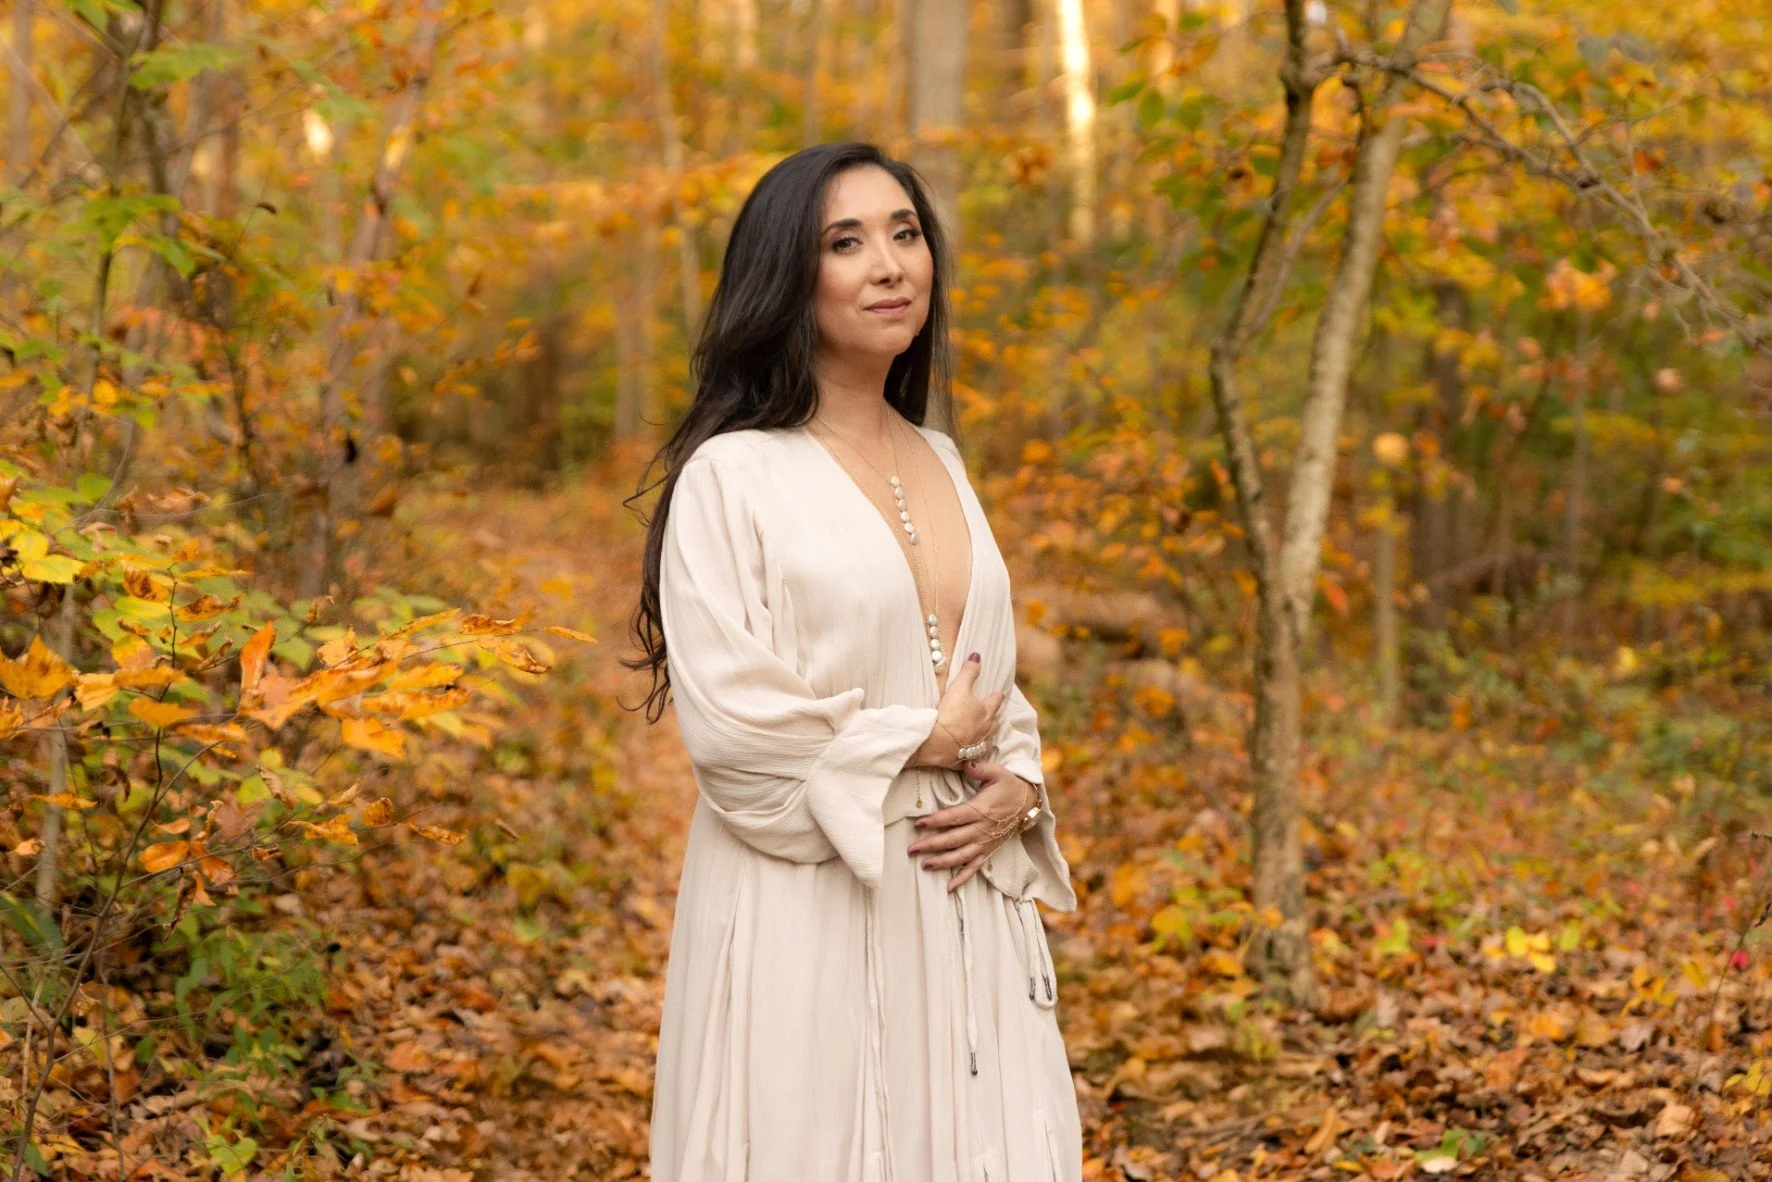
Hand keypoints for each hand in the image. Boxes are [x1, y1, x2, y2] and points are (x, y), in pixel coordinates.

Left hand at [906, 759, 1037, 892]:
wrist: (1028, 802)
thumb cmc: (1009, 785)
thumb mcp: (997, 772)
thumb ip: (979, 768)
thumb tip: (965, 763)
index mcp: (981, 810)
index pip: (954, 817)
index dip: (936, 821)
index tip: (918, 824)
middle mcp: (982, 829)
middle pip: (953, 840)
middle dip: (931, 845)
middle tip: (912, 850)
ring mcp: (985, 842)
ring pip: (961, 856)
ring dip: (942, 863)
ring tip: (924, 865)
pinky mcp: (988, 850)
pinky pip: (974, 867)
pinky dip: (962, 878)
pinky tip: (949, 888)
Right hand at [908, 652, 1003, 769]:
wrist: (938, 742)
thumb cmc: (950, 713)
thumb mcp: (958, 688)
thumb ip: (969, 672)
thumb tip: (977, 655)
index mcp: (985, 711)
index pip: (995, 701)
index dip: (996, 696)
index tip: (998, 693)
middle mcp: (985, 729)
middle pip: (994, 722)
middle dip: (994, 717)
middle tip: (993, 714)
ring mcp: (977, 745)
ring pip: (987, 738)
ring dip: (987, 734)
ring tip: (985, 732)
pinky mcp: (967, 758)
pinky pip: (975, 755)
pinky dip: (975, 751)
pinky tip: (972, 751)